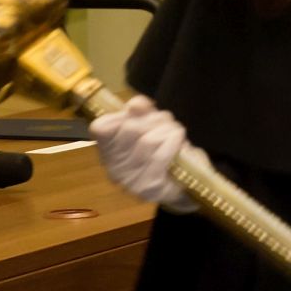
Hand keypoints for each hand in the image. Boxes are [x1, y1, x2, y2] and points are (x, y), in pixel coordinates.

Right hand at [89, 93, 196, 211]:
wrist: (189, 184)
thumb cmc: (168, 152)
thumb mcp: (154, 127)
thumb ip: (142, 113)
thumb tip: (136, 103)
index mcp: (109, 154)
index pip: (101, 128)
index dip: (123, 114)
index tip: (141, 113)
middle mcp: (115, 170)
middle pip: (128, 128)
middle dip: (153, 119)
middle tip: (166, 123)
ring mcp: (131, 182)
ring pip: (148, 140)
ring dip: (168, 129)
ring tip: (175, 134)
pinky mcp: (151, 187)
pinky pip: (161, 154)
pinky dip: (175, 141)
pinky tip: (180, 142)